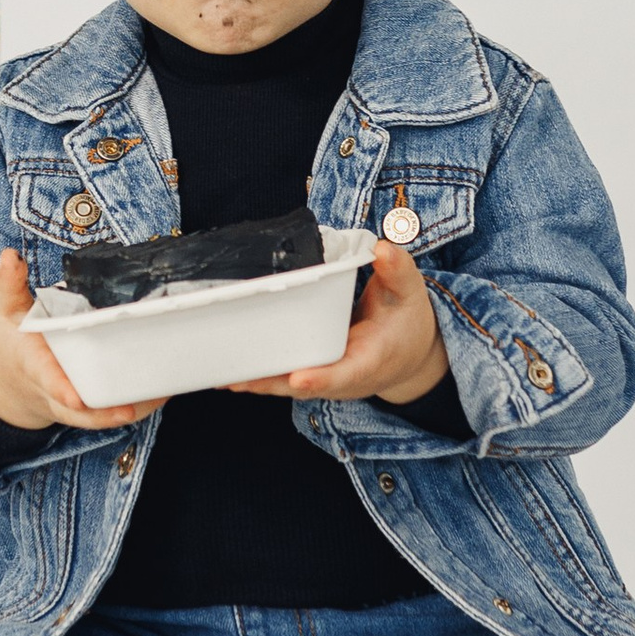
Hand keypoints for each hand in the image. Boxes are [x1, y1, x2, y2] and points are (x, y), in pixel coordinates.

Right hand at [0, 249, 166, 436]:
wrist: (11, 385)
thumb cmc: (13, 344)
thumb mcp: (4, 311)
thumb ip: (9, 283)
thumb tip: (9, 255)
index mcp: (33, 366)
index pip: (45, 379)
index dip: (60, 389)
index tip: (75, 397)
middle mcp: (53, 392)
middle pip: (78, 410)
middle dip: (102, 412)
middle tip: (129, 409)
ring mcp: (72, 405)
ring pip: (101, 416)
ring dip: (130, 410)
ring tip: (160, 394)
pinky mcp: (88, 408)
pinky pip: (114, 413)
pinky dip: (138, 407)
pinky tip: (163, 392)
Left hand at [225, 235, 449, 407]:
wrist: (410, 355)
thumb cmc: (408, 324)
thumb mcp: (410, 293)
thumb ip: (398, 270)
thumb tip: (382, 248)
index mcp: (372, 359)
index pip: (347, 373)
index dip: (322, 378)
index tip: (299, 377)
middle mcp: (346, 377)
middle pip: (306, 385)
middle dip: (272, 383)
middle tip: (238, 378)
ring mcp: (328, 380)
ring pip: (288, 386)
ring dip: (258, 383)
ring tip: (224, 376)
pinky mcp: (314, 374)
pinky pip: (284, 379)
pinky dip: (259, 377)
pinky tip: (229, 372)